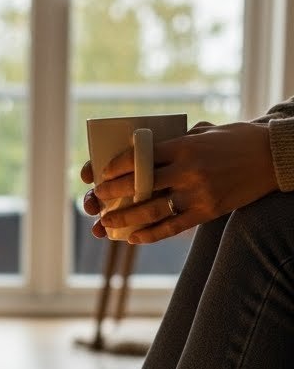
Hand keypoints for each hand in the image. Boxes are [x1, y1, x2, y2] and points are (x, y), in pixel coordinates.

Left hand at [80, 121, 277, 243]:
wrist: (271, 157)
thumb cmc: (235, 140)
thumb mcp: (205, 131)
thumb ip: (176, 140)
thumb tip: (145, 150)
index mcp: (185, 146)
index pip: (141, 157)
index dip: (116, 167)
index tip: (100, 174)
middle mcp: (189, 170)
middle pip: (141, 185)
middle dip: (114, 193)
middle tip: (96, 199)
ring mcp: (198, 194)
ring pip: (153, 210)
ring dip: (126, 218)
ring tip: (107, 223)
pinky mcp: (207, 212)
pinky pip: (173, 227)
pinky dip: (151, 234)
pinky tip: (134, 237)